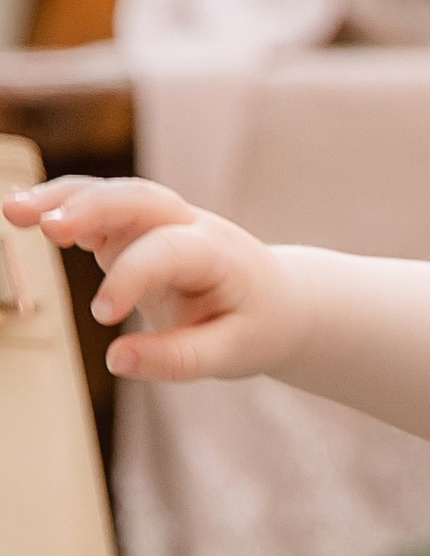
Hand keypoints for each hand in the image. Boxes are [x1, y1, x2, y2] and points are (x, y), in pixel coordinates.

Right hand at [2, 176, 305, 383]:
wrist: (278, 300)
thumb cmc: (258, 325)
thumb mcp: (234, 353)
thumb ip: (179, 359)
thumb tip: (117, 361)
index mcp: (217, 254)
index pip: (168, 252)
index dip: (132, 277)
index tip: (102, 318)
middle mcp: (188, 225)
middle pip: (137, 199)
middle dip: (92, 208)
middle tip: (46, 227)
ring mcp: (159, 223)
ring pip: (109, 194)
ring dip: (62, 199)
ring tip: (13, 212)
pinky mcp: (134, 231)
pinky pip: (95, 210)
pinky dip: (61, 208)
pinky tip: (22, 215)